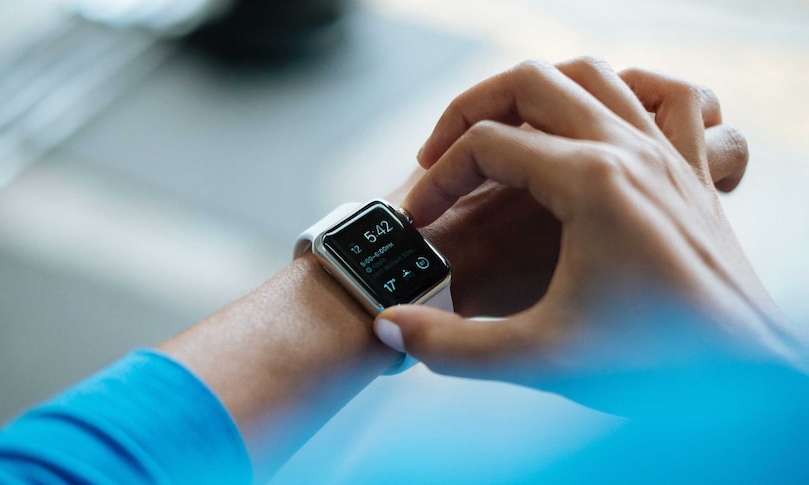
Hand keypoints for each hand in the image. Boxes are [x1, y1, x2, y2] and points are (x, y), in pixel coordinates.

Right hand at [374, 58, 799, 405]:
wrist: (749, 383)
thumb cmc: (658, 365)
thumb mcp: (539, 358)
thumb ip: (451, 346)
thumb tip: (391, 328)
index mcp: (590, 182)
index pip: (486, 145)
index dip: (437, 181)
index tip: (421, 223)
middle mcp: (630, 151)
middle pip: (530, 82)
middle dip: (469, 109)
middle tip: (440, 153)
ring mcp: (667, 155)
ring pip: (593, 74)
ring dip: (536, 90)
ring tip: (502, 129)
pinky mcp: (690, 174)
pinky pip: (671, 98)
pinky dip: (633, 89)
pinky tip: (606, 114)